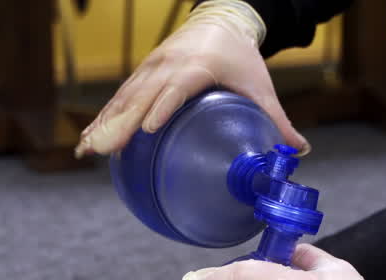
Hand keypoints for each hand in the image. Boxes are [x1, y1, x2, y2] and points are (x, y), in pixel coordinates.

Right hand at [74, 0, 307, 157]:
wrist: (219, 21)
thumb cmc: (240, 58)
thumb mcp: (259, 86)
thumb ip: (276, 120)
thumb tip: (298, 152)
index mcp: (197, 67)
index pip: (175, 88)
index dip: (160, 108)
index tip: (145, 130)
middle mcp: (167, 66)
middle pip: (140, 97)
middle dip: (119, 123)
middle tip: (101, 149)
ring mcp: (150, 69)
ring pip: (124, 98)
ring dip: (104, 124)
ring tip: (87, 149)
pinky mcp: (142, 74)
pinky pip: (119, 98)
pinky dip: (104, 117)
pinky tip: (90, 139)